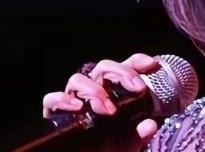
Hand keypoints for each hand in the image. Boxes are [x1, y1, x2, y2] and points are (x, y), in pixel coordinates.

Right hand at [42, 53, 158, 150]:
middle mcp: (94, 90)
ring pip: (78, 79)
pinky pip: (52, 99)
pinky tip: (77, 107)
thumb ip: (140, 134)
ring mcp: (74, 99)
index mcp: (115, 90)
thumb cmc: (111, 148)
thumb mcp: (129, 143)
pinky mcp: (56, 112)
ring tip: (108, 109)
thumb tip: (151, 124)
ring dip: (94, 90)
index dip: (137, 61)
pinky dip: (62, 100)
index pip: (124, 66)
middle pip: (103, 68)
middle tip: (136, 88)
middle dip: (121, 73)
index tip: (151, 64)